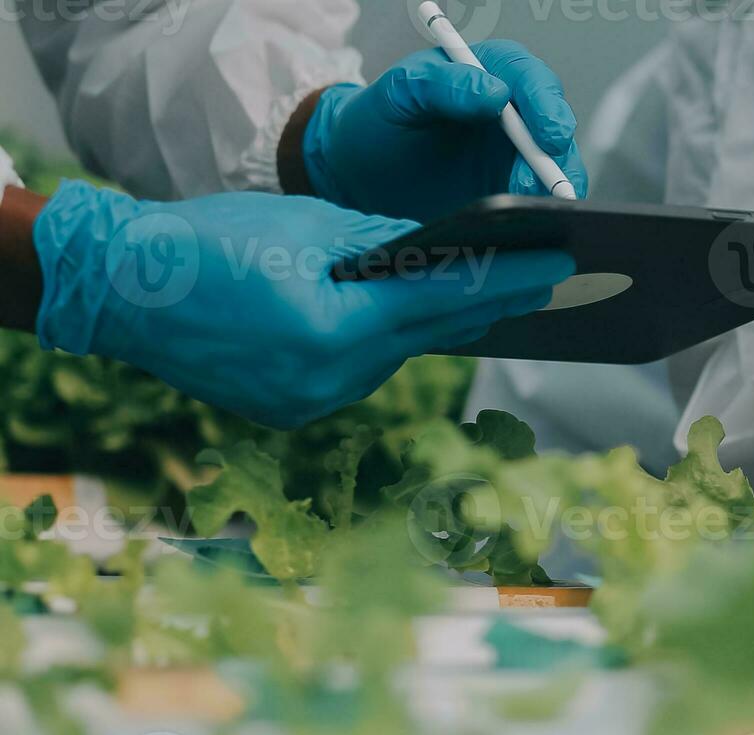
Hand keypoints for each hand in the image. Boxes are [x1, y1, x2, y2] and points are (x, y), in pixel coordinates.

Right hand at [32, 181, 573, 427]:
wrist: (118, 290)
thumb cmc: (209, 242)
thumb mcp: (307, 225)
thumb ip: (387, 243)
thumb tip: (449, 250)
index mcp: (337, 328)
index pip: (447, 299)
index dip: (508, 279)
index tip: (557, 265)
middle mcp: (332, 379)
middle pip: (429, 336)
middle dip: (486, 305)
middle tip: (544, 280)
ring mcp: (313, 403)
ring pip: (395, 357)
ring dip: (431, 326)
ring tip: (486, 295)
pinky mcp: (294, 412)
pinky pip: (359, 373)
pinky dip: (379, 345)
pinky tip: (400, 322)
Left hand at [299, 41, 587, 220]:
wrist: (358, 175)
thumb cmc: (376, 124)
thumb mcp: (397, 95)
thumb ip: (440, 85)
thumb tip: (495, 92)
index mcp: (486, 73)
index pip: (529, 78)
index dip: (545, 104)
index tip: (547, 134)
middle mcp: (512, 113)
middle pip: (555, 127)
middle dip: (553, 159)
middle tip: (530, 186)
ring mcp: (516, 156)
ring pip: (557, 170)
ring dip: (550, 192)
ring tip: (527, 210)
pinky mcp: (513, 193)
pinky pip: (540, 203)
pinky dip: (541, 215)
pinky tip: (529, 227)